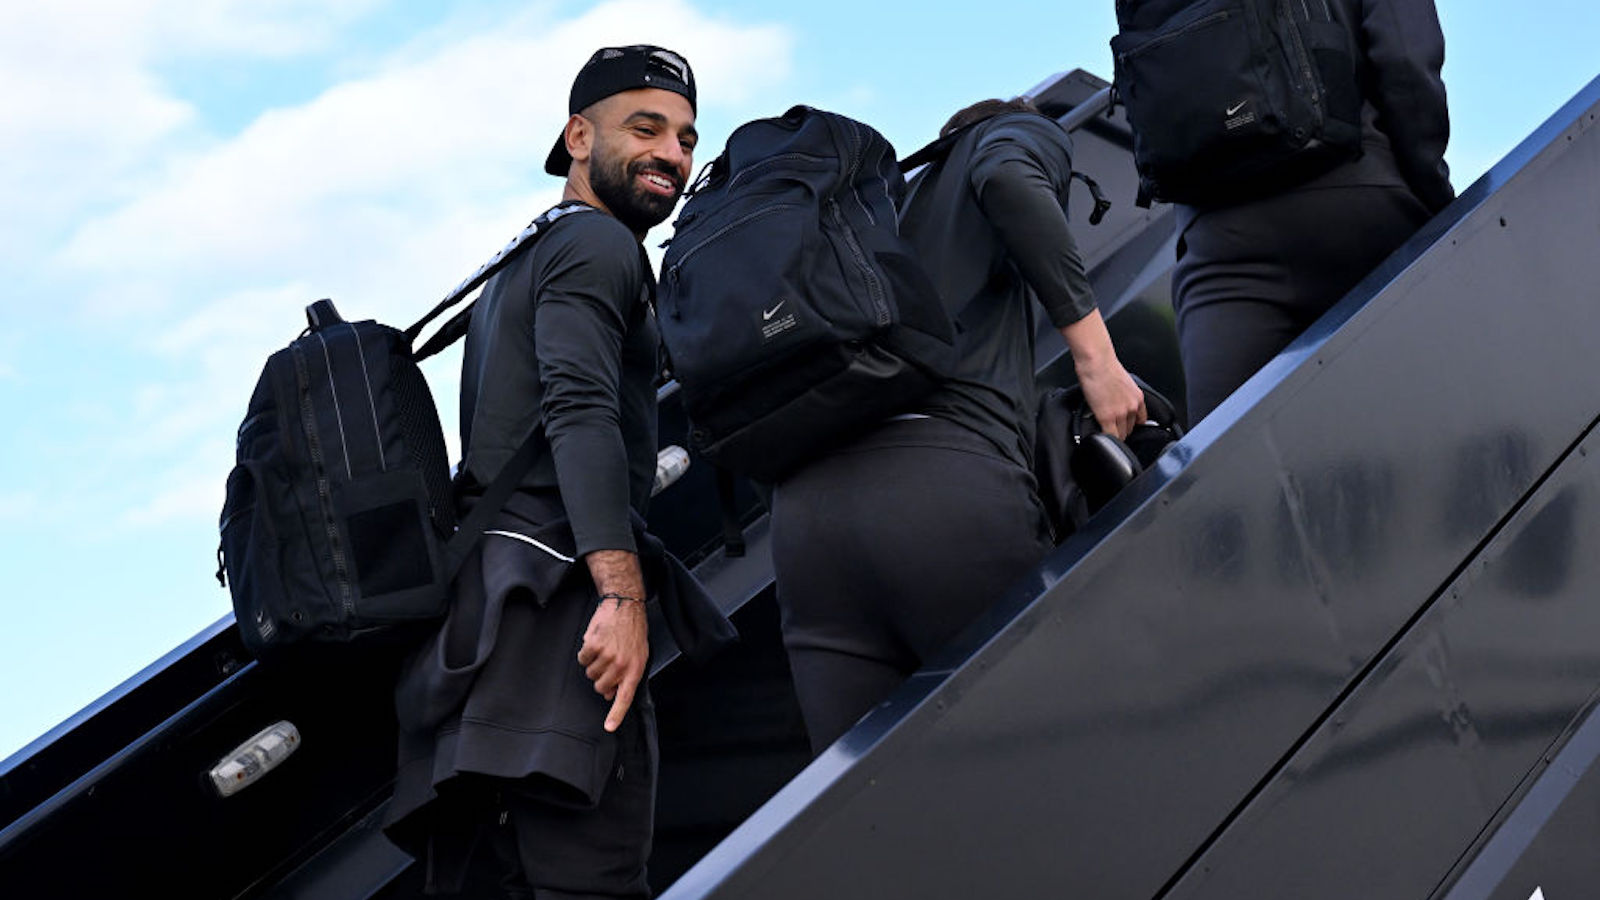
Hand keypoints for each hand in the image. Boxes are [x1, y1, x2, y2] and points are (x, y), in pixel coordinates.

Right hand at [578, 595, 648, 731]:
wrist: (624, 605)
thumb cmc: (633, 631)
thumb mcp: (638, 655)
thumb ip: (625, 677)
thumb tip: (609, 695)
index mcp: (635, 669)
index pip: (625, 697)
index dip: (616, 714)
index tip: (609, 727)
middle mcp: (621, 664)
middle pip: (600, 686)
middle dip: (601, 678)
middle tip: (608, 662)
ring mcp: (606, 655)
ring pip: (590, 673)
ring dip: (594, 663)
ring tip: (605, 648)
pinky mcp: (593, 645)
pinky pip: (582, 659)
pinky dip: (586, 652)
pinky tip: (596, 641)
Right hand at [1077, 357, 1145, 440]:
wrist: (1097, 361)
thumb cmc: (1105, 366)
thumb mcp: (1123, 382)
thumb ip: (1124, 396)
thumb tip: (1116, 404)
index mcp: (1138, 398)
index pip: (1141, 420)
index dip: (1132, 425)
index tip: (1126, 427)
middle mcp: (1132, 407)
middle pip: (1130, 429)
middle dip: (1121, 430)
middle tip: (1111, 428)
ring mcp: (1121, 413)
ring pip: (1121, 435)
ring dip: (1113, 435)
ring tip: (1104, 432)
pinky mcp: (1107, 417)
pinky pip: (1110, 436)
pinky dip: (1105, 438)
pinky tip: (1100, 436)